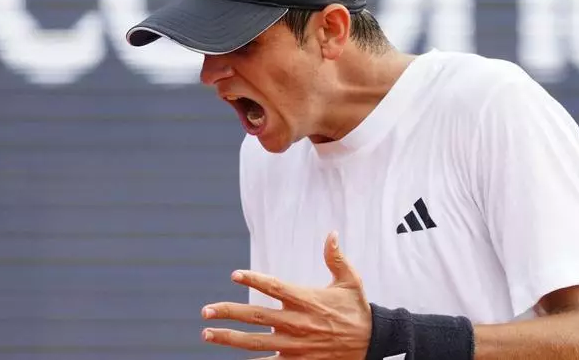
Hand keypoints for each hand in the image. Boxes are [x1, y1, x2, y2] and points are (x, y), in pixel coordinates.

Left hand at [200, 231, 372, 358]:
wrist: (373, 343)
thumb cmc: (358, 309)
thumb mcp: (350, 281)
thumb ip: (336, 258)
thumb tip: (332, 233)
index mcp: (306, 299)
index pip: (274, 287)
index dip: (254, 280)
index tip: (234, 275)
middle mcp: (297, 322)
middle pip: (256, 317)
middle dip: (228, 313)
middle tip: (205, 312)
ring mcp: (295, 345)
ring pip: (256, 343)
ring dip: (229, 338)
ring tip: (207, 334)